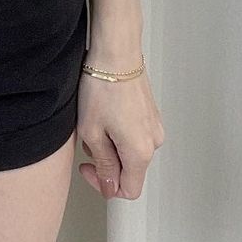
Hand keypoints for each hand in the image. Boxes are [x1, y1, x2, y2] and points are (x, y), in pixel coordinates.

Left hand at [76, 55, 163, 199]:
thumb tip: (110, 186)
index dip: (105, 184)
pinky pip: (133, 132)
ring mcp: (154, 125)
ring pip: (130, 149)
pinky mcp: (150, 112)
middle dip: (105, 159)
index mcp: (140, 152)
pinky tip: (104, 111)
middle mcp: (153, 141)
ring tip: (95, 119)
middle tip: (88, 137)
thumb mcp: (92, 131)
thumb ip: (103, 164)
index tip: (88, 168)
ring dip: (110, 142)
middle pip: (129, 168)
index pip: (128, 189)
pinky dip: (117, 129)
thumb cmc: (103, 86)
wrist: (116, 52)